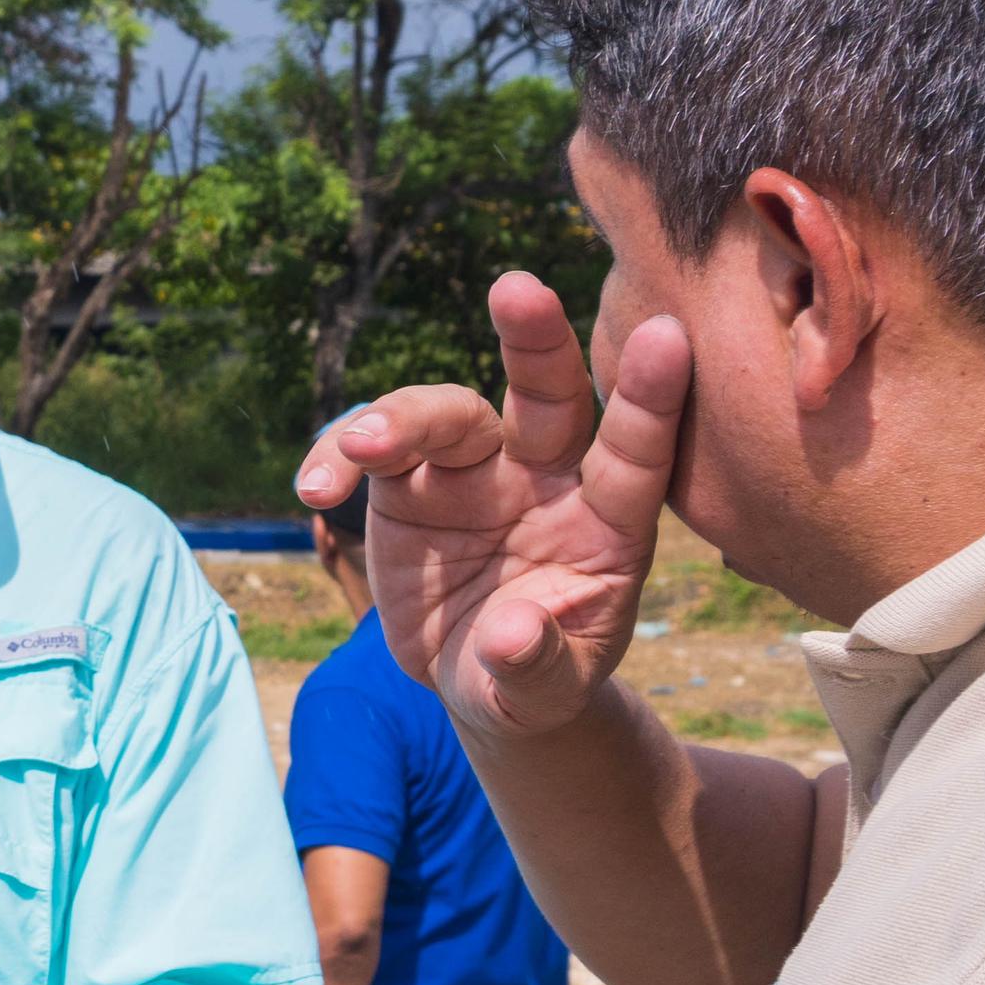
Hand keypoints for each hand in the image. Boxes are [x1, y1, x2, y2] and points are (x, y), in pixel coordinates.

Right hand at [293, 270, 689, 741]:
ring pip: (446, 414)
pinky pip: (370, 450)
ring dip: (403, 417)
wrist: (477, 675)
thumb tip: (512, 633)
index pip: (634, 458)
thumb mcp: (542, 694)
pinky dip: (339, 457)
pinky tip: (315, 491)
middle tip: (517, 290)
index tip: (669, 338)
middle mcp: (544, 479)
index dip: (649, 402)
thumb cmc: (533, 681)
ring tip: (362, 448)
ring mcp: (474, 473)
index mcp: (606, 525)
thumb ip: (535, 666)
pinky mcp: (408, 482)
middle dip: (535, 341)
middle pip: (546, 396)